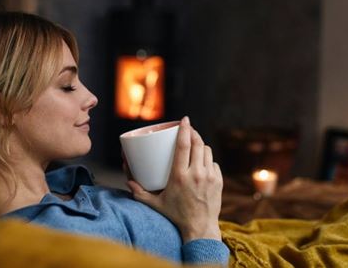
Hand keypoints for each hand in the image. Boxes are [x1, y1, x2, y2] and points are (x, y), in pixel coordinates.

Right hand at [127, 116, 222, 242]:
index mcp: (179, 176)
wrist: (199, 228)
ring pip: (207, 151)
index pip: (183, 145)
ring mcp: (209, 177)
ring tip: (194, 145)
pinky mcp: (218, 181)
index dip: (185, 129)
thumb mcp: (155, 204)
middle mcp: (196, 174)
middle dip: (193, 132)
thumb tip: (128, 181)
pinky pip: (214, 163)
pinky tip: (202, 162)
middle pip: (197, 143)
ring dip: (200, 145)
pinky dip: (207, 160)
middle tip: (188, 129)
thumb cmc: (176, 215)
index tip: (184, 119)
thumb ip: (140, 193)